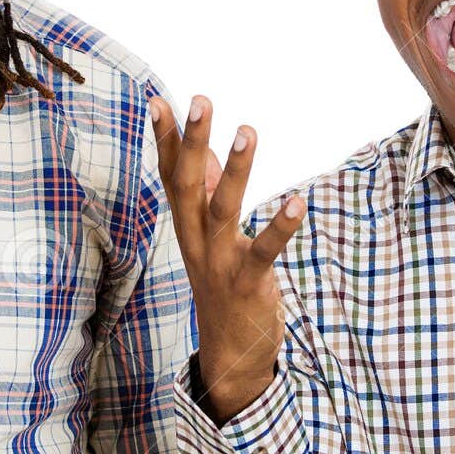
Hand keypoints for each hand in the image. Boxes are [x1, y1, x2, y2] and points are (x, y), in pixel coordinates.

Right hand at [149, 94, 307, 424]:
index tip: (158, 99)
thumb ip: (208, 194)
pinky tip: (296, 203)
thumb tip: (206, 152)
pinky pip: (263, 251)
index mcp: (186, 225)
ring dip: (236, 170)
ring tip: (248, 131)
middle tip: (199, 100)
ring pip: (223, 210)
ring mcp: (219, 262)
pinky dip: (279, 227)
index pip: (170, 175)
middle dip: (191, 141)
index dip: (164, 139)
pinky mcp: (248, 282)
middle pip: (188, 184)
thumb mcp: (209, 237)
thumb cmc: (223, 283)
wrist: (230, 354)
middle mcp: (195, 240)